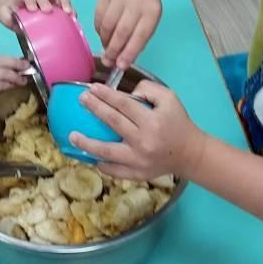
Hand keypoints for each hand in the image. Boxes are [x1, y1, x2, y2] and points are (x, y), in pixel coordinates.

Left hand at [0, 0, 72, 29]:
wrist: (17, 8)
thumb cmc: (12, 11)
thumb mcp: (5, 13)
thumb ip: (5, 16)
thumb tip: (13, 22)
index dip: (30, 0)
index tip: (32, 9)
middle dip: (46, 1)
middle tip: (48, 10)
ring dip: (65, 2)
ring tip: (69, 13)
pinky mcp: (58, 6)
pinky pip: (66, 4)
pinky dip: (71, 10)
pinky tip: (73, 19)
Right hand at [0, 47, 27, 124]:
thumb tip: (8, 69)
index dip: (3, 57)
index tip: (13, 62)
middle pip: (0, 59)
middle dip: (15, 63)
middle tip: (26, 66)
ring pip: (3, 72)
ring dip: (16, 76)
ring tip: (23, 79)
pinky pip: (2, 83)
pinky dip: (11, 85)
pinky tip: (15, 86)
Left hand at [70, 81, 201, 180]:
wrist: (190, 153)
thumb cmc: (178, 123)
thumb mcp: (169, 99)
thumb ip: (148, 89)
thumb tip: (126, 94)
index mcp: (152, 121)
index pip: (123, 104)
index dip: (106, 95)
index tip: (91, 88)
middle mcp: (143, 141)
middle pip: (112, 122)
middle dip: (94, 108)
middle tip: (81, 100)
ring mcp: (138, 161)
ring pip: (106, 152)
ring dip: (87, 143)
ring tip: (72, 136)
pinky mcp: (137, 174)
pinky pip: (114, 171)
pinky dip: (101, 164)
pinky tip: (90, 156)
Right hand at [94, 0, 161, 70]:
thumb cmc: (145, 6)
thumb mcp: (150, 22)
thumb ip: (138, 42)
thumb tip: (122, 62)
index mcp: (152, 11)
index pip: (140, 36)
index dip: (129, 53)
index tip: (121, 66)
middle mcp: (136, 1)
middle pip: (122, 31)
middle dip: (114, 50)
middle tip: (109, 62)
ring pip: (107, 25)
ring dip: (105, 41)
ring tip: (107, 48)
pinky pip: (98, 17)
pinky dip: (99, 30)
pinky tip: (104, 34)